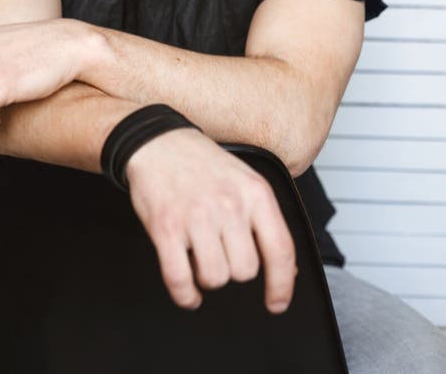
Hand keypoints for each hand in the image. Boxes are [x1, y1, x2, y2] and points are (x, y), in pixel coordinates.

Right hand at [125, 127, 297, 313]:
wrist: (158, 142)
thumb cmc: (202, 163)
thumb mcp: (245, 180)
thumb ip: (265, 220)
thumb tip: (287, 268)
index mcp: (255, 192)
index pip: (280, 250)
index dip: (282, 285)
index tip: (277, 302)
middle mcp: (229, 205)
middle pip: (245, 270)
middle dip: (233, 269)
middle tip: (221, 252)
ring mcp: (196, 217)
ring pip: (214, 278)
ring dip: (208, 277)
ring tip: (201, 257)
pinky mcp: (166, 228)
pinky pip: (180, 279)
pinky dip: (185, 294)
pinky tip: (188, 291)